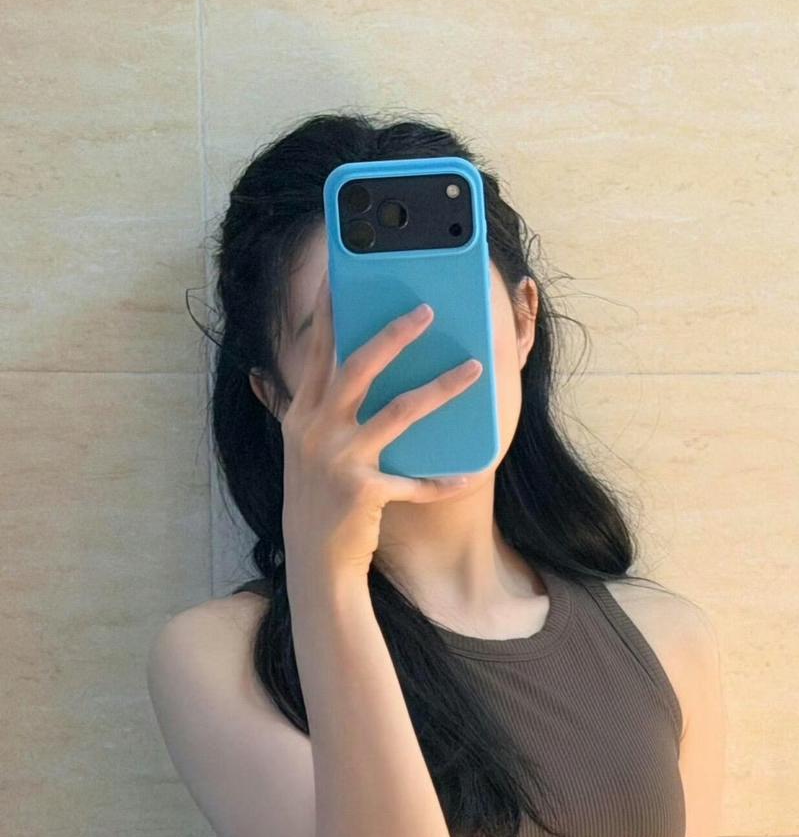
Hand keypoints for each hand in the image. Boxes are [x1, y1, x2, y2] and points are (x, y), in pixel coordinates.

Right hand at [280, 267, 484, 578]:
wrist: (315, 560)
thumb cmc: (318, 498)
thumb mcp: (302, 448)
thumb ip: (301, 408)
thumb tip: (284, 373)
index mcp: (302, 415)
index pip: (318, 352)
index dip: (330, 313)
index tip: (343, 276)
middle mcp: (316, 431)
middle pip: (357, 369)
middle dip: (393, 335)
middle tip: (428, 310)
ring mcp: (339, 461)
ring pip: (398, 413)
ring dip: (441, 388)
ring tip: (475, 368)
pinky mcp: (364, 491)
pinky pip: (416, 483)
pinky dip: (446, 481)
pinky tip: (474, 473)